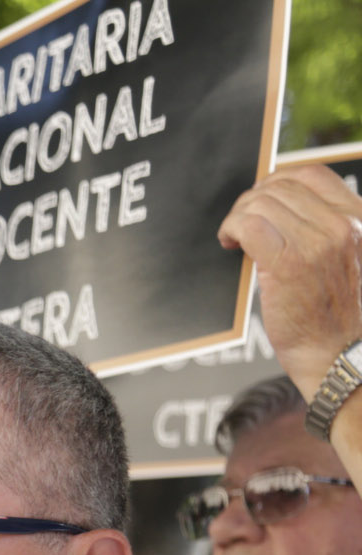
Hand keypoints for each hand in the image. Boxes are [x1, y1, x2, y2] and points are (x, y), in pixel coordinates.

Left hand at [219, 166, 361, 398]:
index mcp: (361, 219)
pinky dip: (231, 228)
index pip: (311, 174)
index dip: (276, 180)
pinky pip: (248, 225)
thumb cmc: (342, 317)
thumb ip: (327, 233)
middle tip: (240, 224)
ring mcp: (318, 241)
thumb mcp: (351, 260)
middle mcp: (344, 224)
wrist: (344, 356)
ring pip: (261, 203)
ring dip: (238, 217)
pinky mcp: (289, 262)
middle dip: (251, 201)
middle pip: (280, 187)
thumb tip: (282, 214)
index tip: (260, 197)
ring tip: (234, 237)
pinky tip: (229, 243)